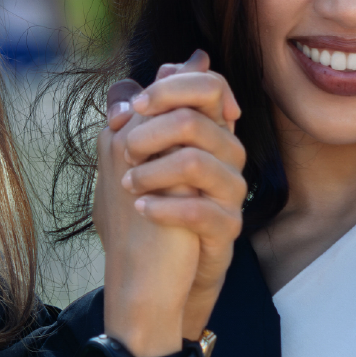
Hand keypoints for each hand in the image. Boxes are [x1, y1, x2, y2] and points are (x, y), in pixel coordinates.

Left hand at [92, 52, 246, 356]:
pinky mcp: (227, 228)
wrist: (162, 272)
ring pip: (197, 162)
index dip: (172, 87)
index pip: (210, 87)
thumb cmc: (153, 208)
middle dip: (151, 131)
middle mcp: (228, 156)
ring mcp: (231, 193)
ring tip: (128, 184)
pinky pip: (201, 210)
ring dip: (152, 170)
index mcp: (209, 131)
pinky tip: (142, 208)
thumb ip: (137, 122)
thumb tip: (126, 85)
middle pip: (199, 119)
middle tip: (124, 150)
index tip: (136, 107)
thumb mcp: (137, 162)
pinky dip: (164, 206)